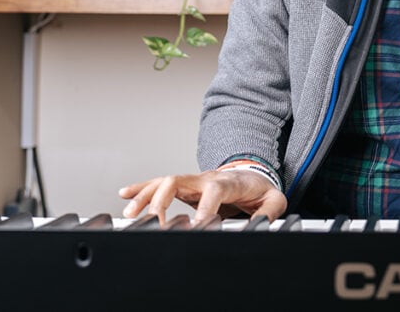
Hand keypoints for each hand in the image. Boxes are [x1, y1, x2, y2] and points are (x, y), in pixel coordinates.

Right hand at [118, 169, 286, 225]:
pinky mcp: (184, 186)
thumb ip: (271, 210)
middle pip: (180, 181)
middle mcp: (206, 178)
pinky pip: (159, 183)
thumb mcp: (274, 199)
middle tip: (155, 221)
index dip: (204, 207)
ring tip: (130, 213)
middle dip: (163, 199)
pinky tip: (125, 195)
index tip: (195, 225)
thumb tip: (262, 222)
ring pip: (165, 181)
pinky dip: (141, 188)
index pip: (214, 191)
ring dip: (146, 195)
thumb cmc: (259, 189)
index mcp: (228, 182)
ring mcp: (193, 180)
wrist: (253, 174)